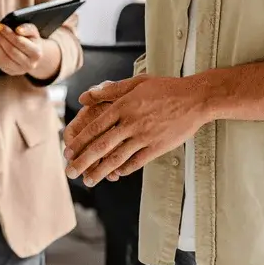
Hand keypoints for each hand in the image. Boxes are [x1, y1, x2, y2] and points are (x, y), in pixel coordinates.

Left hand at [0, 23, 59, 79]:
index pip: (19, 42)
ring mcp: (20, 70)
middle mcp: (29, 64)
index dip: (8, 33)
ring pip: (4, 59)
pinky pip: (1, 63)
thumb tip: (18, 29)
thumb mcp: (33, 32)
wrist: (33, 55)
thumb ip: (27, 28)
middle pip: (11, 50)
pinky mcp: (11, 72)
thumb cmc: (32, 41)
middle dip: (1, 39)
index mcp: (36, 53)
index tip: (1, 26)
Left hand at [63, 75, 204, 185]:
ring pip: (117, 158)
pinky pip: (137, 162)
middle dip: (83, 161)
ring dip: (100, 171)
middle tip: (70, 173)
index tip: (67, 152)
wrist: (195, 99)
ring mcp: (144, 136)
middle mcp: (131, 122)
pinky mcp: (158, 147)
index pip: (94, 127)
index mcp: (123, 106)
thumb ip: (109, 91)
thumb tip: (83, 97)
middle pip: (101, 146)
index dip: (79, 141)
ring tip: (89, 181)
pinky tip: (115, 174)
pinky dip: (124, 169)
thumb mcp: (136, 83)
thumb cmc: (165, 88)